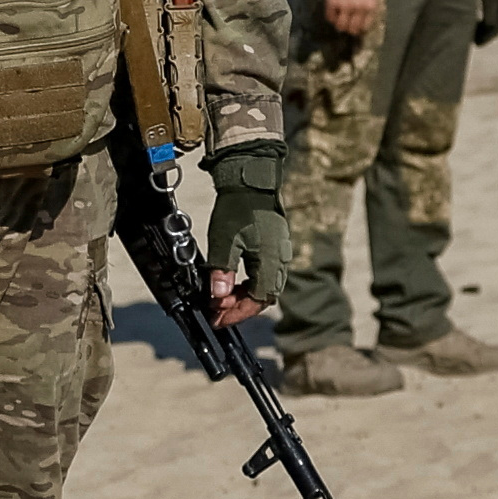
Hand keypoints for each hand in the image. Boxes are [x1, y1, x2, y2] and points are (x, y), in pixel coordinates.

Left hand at [200, 141, 286, 316]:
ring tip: (222, 297)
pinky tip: (234, 280)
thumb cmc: (237, 207)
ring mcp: (280, 252)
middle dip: (240, 307)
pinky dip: (250, 282)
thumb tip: (219, 298)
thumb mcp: (222, 242)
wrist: (250, 179)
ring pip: (266, 285)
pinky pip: (267, 272)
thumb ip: (221, 273)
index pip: (257, 300)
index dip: (237, 314)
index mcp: (270, 261)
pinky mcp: (276, 244)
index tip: (218, 319)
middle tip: (217, 311)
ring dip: (244, 295)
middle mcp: (280, 260)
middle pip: (264, 296)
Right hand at [319, 0, 381, 38]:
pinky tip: (333, 11)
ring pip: (340, 26)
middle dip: (349, 29)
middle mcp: (358, 8)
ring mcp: (344, 6)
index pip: (364, 27)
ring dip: (339, 25)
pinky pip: (330, 17)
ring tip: (339, 20)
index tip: (356, 27)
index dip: (359, 29)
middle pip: (352, 29)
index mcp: (369, 6)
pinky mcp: (332, 3)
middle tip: (346, 26)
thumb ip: (368, 8)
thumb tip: (363, 23)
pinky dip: (331, 17)